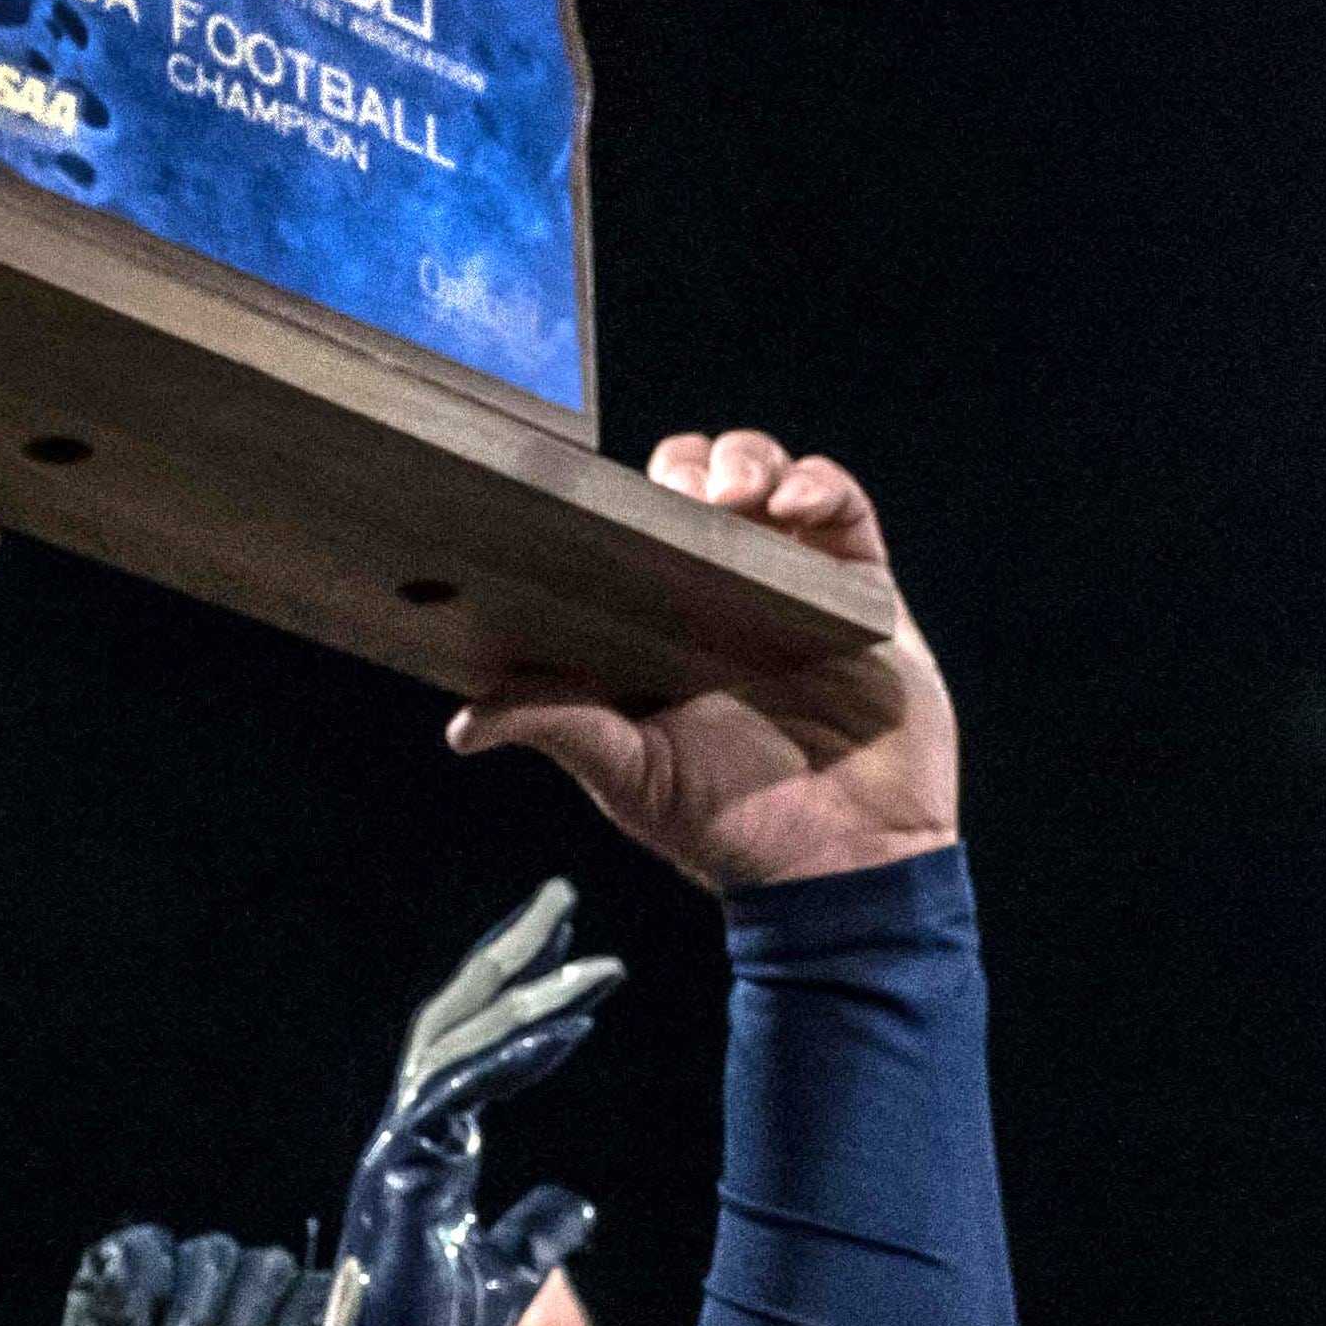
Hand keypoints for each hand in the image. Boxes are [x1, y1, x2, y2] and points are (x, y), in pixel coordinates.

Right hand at [289, 883, 615, 1325]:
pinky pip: (455, 1096)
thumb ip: (536, 1232)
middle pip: (455, 1022)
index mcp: (429, 1152)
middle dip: (510, 959)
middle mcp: (406, 1139)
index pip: (473, 1051)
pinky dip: (507, 1058)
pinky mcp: (400, 1177)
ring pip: (455, 1046)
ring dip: (524, 998)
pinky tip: (560, 1026)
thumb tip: (571, 1205)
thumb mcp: (510, 1275)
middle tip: (561, 904)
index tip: (574, 959)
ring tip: (587, 963)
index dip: (522, 1000)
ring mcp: (396, 1153)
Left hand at [447, 436, 953, 892]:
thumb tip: (463, 725)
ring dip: (744, 460)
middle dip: (681, 470)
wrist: (844, 865)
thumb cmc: (730, 829)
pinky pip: (842, 506)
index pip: (625, 529)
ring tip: (732, 496)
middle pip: (693, 483)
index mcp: (658, 625)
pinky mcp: (862, 588)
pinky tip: (792, 504)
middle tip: (678, 501)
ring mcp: (793, 583)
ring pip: (763, 476)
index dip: (610, 499)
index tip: (593, 498)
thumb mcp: (628, 777)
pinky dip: (818, 482)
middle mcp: (722, 593)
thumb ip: (559, 729)